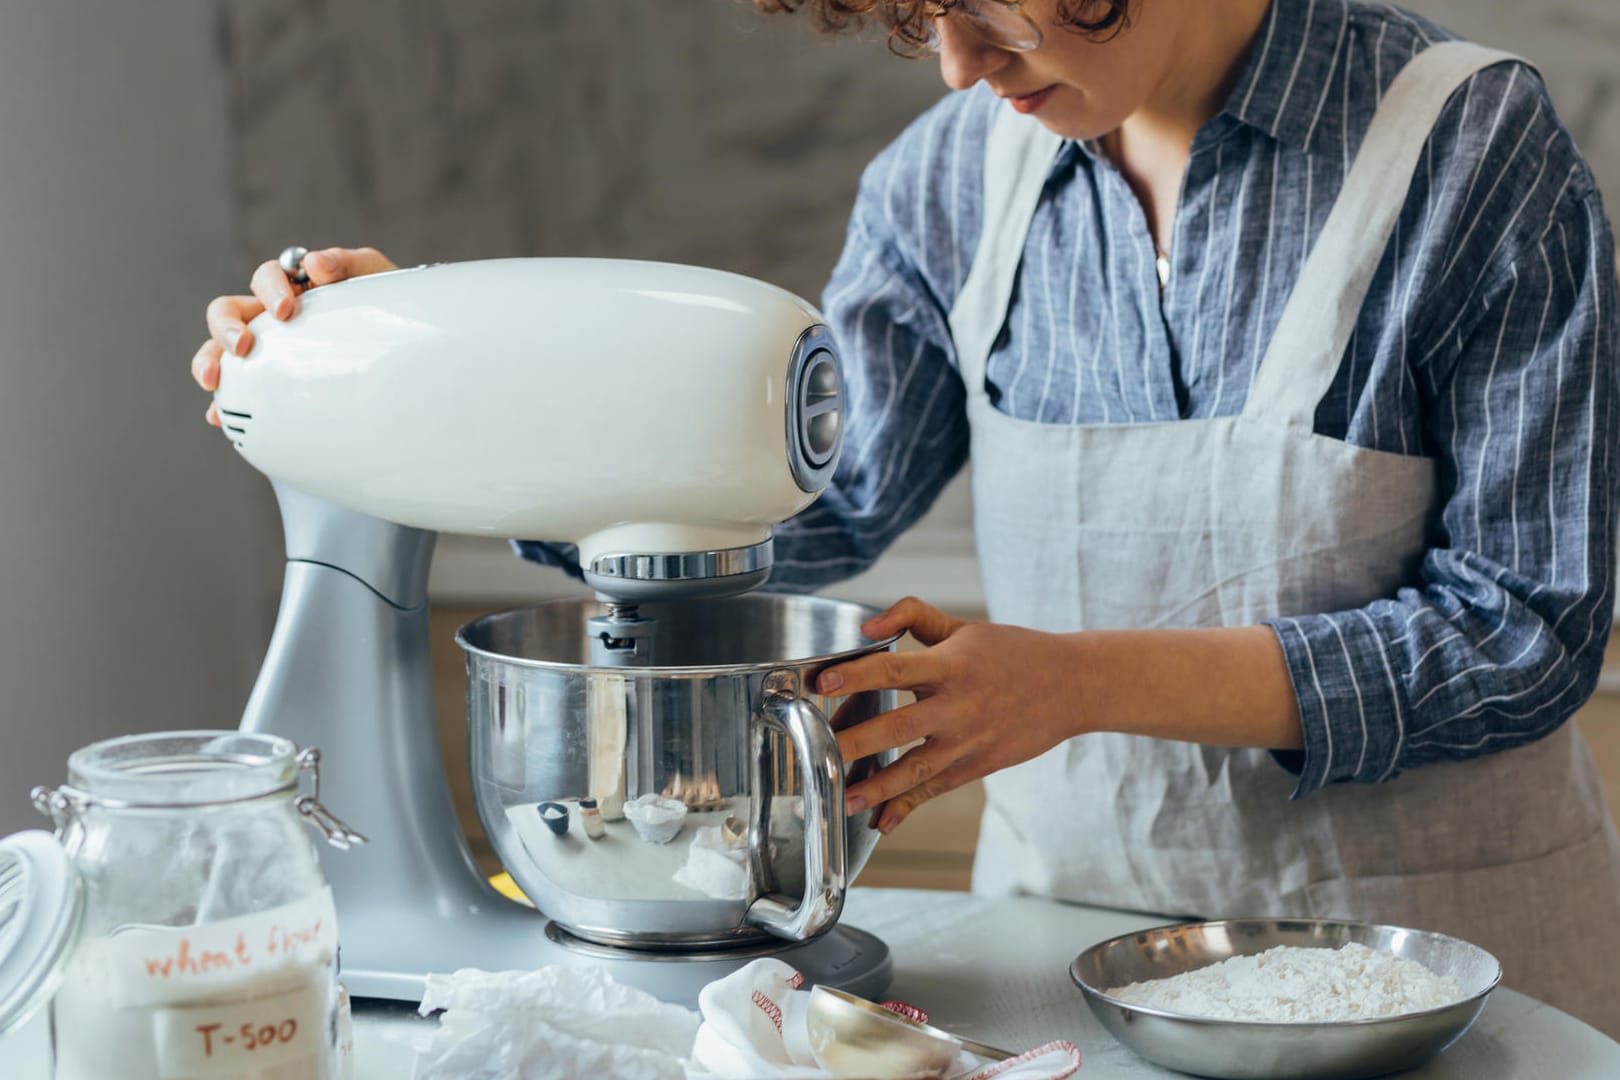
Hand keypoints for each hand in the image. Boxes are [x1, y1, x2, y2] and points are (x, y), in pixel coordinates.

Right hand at [190, 246, 396, 424]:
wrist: (396, 338)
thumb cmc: (378, 300)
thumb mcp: (371, 274)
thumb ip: (345, 263)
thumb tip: (315, 264)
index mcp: (291, 286)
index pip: (266, 277)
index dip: (269, 289)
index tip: (286, 310)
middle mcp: (268, 315)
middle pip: (227, 311)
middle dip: (226, 326)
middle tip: (242, 345)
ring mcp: (265, 346)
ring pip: (219, 348)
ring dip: (209, 361)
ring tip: (214, 381)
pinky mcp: (267, 379)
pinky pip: (237, 389)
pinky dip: (224, 402)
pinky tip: (217, 416)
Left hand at [817, 597, 1085, 833]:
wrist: (1073, 686)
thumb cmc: (1013, 652)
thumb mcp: (962, 626)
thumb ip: (912, 616)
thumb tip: (867, 627)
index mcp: (951, 665)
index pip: (894, 669)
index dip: (857, 675)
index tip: (823, 683)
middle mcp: (958, 706)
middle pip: (899, 727)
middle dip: (856, 742)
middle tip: (816, 751)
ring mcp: (969, 741)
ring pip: (915, 768)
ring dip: (877, 787)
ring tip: (841, 798)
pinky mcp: (978, 765)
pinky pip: (936, 789)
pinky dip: (908, 806)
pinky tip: (882, 821)